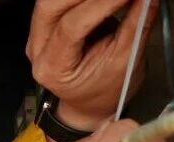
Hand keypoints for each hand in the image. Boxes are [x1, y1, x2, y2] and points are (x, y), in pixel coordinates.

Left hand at [27, 0, 159, 129]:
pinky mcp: (46, 22)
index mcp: (53, 68)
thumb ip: (136, 25)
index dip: (102, 3)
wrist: (91, 101)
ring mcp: (37, 34)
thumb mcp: (127, 61)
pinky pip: (61, 1)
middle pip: (51, 5)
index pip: (71, 26)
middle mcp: (37, 49)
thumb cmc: (107, 89)